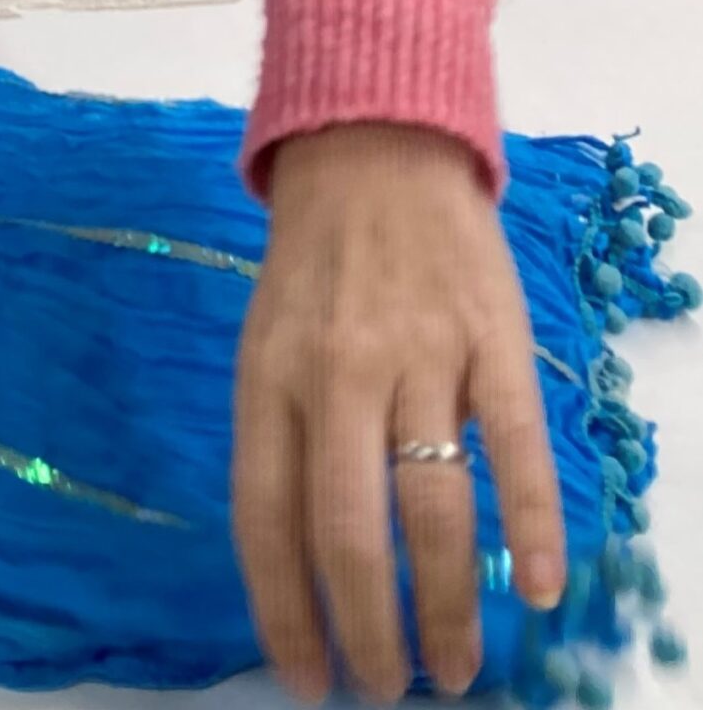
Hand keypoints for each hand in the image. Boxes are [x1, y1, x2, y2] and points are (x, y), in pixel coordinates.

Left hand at [234, 123, 565, 702]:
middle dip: (370, 629)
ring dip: (447, 602)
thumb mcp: (266, 342)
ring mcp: (419, 355)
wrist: (372, 147)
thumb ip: (281, 437)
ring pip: (434, 504)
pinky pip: (516, 447)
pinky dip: (533, 526)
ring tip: (457, 667)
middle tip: (390, 687)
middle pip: (350, 529)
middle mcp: (338, 374)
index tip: (310, 681)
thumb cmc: (314, 264)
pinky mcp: (492, 340)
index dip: (286, 611)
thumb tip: (298, 564)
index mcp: (269, 379)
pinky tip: (538, 589)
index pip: (266, 520)